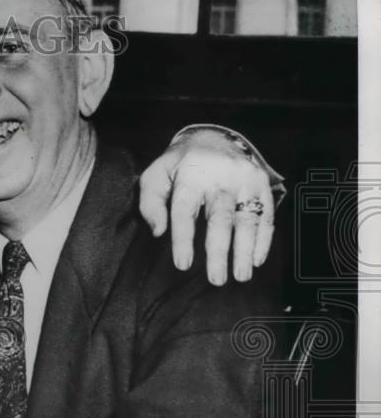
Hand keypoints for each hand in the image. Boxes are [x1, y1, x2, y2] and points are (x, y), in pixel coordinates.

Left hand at [139, 127, 276, 284]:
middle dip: (218, 251)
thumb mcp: (156, 175)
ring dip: (245, 250)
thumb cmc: (179, 165)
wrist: (213, 137)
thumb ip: (151, 202)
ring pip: (247, 218)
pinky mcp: (262, 184)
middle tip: (216, 279)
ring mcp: (245, 180)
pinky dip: (263, 239)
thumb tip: (158, 232)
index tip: (182, 264)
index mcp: (191, 174)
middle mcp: (221, 177)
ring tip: (241, 276)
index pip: (185, 210)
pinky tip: (256, 260)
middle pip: (220, 218)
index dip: (183, 239)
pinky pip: (266, 214)